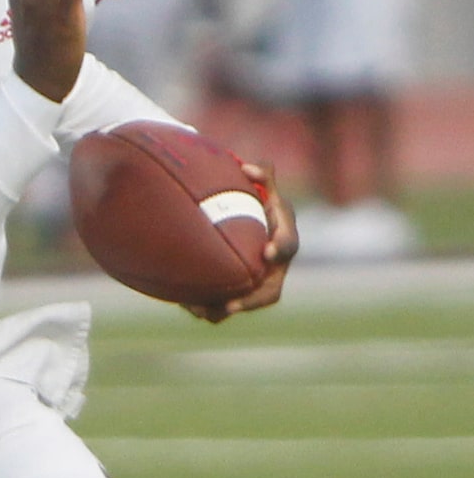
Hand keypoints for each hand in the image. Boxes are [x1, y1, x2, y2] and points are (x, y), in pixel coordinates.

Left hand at [187, 162, 296, 323]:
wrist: (242, 223)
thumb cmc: (255, 202)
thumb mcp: (262, 187)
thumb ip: (261, 175)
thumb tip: (248, 167)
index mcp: (283, 237)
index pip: (288, 245)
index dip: (279, 248)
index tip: (267, 253)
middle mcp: (275, 266)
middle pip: (270, 291)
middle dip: (252, 299)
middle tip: (230, 304)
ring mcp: (260, 282)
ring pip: (246, 304)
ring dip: (225, 309)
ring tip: (201, 310)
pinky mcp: (242, 292)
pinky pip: (226, 308)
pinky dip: (210, 310)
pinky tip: (189, 306)